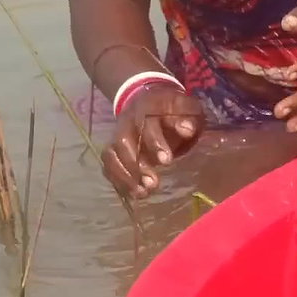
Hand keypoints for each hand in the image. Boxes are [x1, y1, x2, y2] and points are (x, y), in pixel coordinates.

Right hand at [101, 84, 204, 198]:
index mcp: (146, 108)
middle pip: (123, 142)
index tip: (167, 161)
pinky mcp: (114, 149)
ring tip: (142, 193)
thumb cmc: (174, 110)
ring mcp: (117, 135)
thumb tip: (187, 129)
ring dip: (125, 176)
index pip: (146, 123)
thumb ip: (188, 119)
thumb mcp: (186, 108)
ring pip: (111, 155)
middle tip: (153, 183)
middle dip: (136, 165)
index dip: (155, 142)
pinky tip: (134, 193)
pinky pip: (109, 165)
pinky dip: (119, 180)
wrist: (152, 103)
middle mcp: (127, 122)